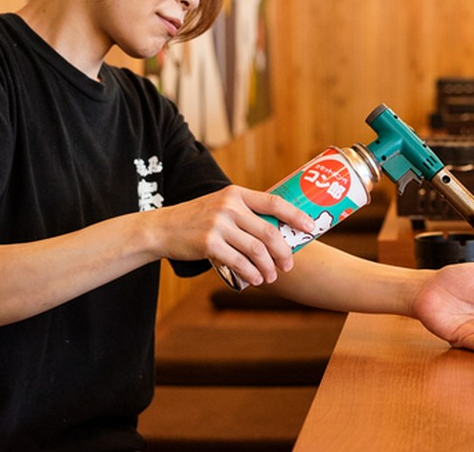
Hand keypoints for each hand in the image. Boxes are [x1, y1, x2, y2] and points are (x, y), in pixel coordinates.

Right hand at [158, 186, 314, 286]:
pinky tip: (255, 279)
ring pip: (256, 250)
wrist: (162, 228)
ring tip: (271, 276)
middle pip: (269, 231)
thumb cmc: (197, 219)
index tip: (311, 228)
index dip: (296, 216)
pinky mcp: (209, 243)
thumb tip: (277, 230)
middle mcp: (230, 206)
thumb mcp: (220, 206)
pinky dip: (251, 273)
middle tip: (288, 265)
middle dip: (284, 252)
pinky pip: (239, 262)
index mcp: (236, 194)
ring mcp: (219, 224)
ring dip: (268, 267)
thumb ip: (244, 213)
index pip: (274, 202)